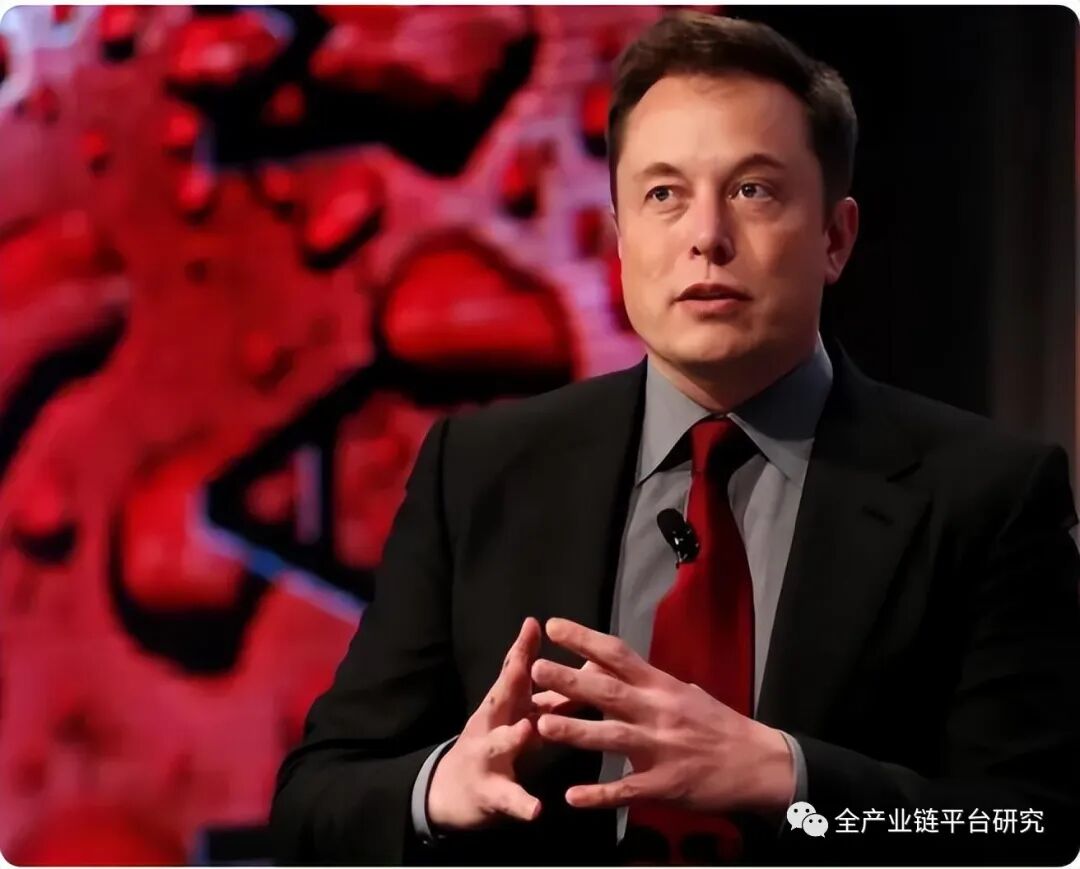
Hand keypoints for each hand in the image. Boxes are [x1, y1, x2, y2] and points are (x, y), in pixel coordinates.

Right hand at [427, 617, 544, 830]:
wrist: (449, 792)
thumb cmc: (494, 743)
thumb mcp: (516, 716)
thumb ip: (547, 694)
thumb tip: (587, 667)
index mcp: (502, 704)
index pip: (513, 672)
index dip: (522, 649)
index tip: (534, 624)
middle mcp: (491, 724)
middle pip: (500, 698)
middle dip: (511, 680)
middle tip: (526, 664)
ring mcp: (486, 757)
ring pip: (499, 745)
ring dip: (512, 736)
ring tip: (527, 730)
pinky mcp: (489, 793)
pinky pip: (507, 798)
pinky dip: (521, 803)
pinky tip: (536, 810)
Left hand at [531, 618, 794, 815]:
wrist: (759, 763)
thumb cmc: (717, 725)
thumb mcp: (684, 693)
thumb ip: (646, 682)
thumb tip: (608, 666)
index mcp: (662, 685)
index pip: (618, 654)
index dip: (584, 638)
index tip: (553, 627)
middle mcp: (659, 711)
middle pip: (608, 691)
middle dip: (569, 680)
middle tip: (535, 669)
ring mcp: (662, 749)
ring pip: (612, 737)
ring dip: (576, 731)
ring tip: (542, 725)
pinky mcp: (665, 785)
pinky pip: (627, 790)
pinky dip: (599, 795)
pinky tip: (572, 797)